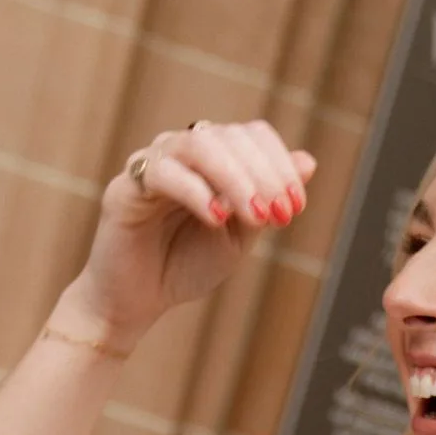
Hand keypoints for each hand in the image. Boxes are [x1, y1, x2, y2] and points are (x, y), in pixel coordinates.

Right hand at [66, 120, 316, 350]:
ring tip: (254, 217)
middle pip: (229, 136)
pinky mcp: (126, 186)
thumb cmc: (187, 264)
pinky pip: (164, 172)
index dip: (279, 164)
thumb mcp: (240, 235)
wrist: (139, 300)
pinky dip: (196, 192)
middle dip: (263, 175)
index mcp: (214, 158)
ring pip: (200, 145)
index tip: (294, 207)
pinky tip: (217, 218)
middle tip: (279, 216)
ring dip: (236, 180)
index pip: (252, 134)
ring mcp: (154, 163)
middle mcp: (183, 151)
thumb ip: (266, 199)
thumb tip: (308, 162)